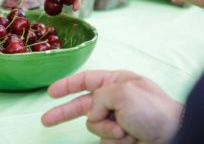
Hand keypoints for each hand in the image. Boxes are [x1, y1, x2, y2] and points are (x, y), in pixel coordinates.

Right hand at [41, 70, 182, 143]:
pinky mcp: (118, 135)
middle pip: (81, 104)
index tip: (50, 92)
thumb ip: (99, 97)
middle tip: (45, 121)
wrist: (172, 136)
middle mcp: (112, 98)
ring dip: (106, 129)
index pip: (84, 80)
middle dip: (63, 112)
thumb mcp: (122, 92)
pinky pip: (103, 139)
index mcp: (114, 82)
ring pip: (93, 125)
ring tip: (124, 130)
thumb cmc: (152, 109)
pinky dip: (114, 140)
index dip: (66, 85)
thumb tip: (93, 113)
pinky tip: (129, 138)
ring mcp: (115, 118)